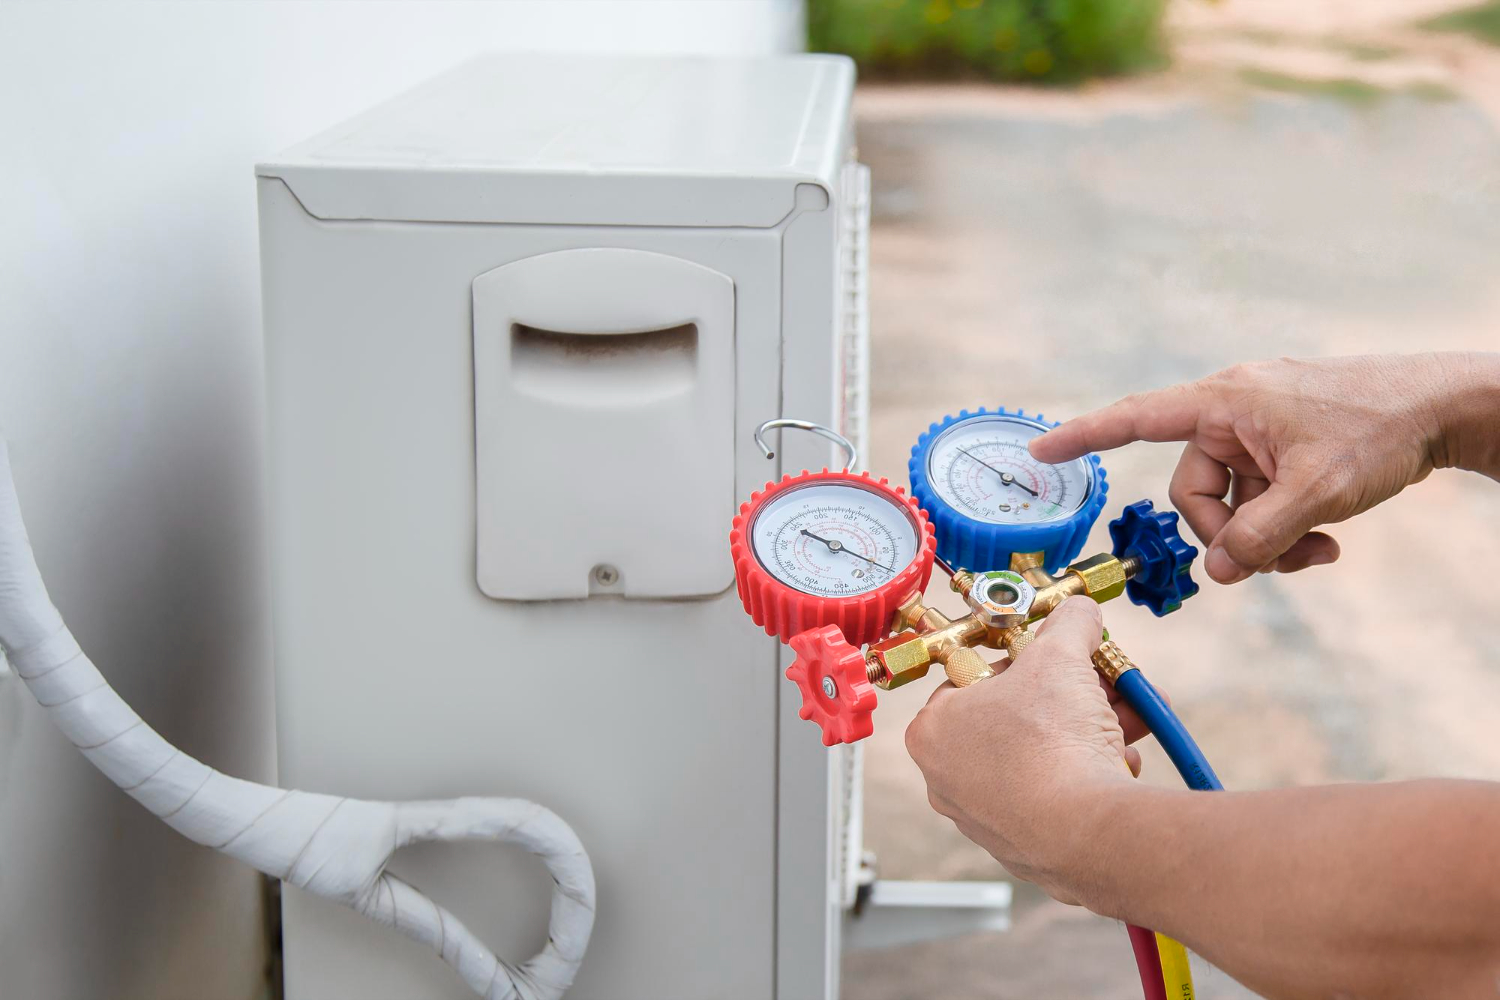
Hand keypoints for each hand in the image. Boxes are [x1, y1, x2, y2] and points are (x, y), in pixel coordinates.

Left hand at [904, 597, 1144, 902]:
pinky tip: (1122, 762)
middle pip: (1017, 719)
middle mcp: (948, 779)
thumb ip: (1069, 625)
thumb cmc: (1051, 743)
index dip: (1026, 663)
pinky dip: (1089, 775)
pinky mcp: (1023, 846)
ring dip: (1090, 732)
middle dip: (1071, 698)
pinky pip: (1057, 797)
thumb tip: (1080, 612)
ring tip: (1132, 719)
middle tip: (1105, 684)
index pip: (976, 678)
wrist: (1086, 831)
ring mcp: (984, 817)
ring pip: (1041, 758)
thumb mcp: (1061, 656)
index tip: (1059, 659)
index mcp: (934, 730)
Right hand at [1030, 354, 1498, 583]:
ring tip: (1317, 551)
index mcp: (1225, 401)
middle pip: (1194, 490)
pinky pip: (1261, 498)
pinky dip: (1285, 526)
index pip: (1137, 418)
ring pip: (1231, 503)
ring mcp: (1260, 431)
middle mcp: (1233, 411)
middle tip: (1272, 561)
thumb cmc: (1380, 427)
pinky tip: (1326, 542)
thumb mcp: (1315, 490)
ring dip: (1266, 538)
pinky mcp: (1284, 448)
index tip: (1040, 454)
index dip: (1084, 437)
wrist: (1446, 407)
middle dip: (1229, 535)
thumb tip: (1217, 572)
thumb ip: (1258, 537)